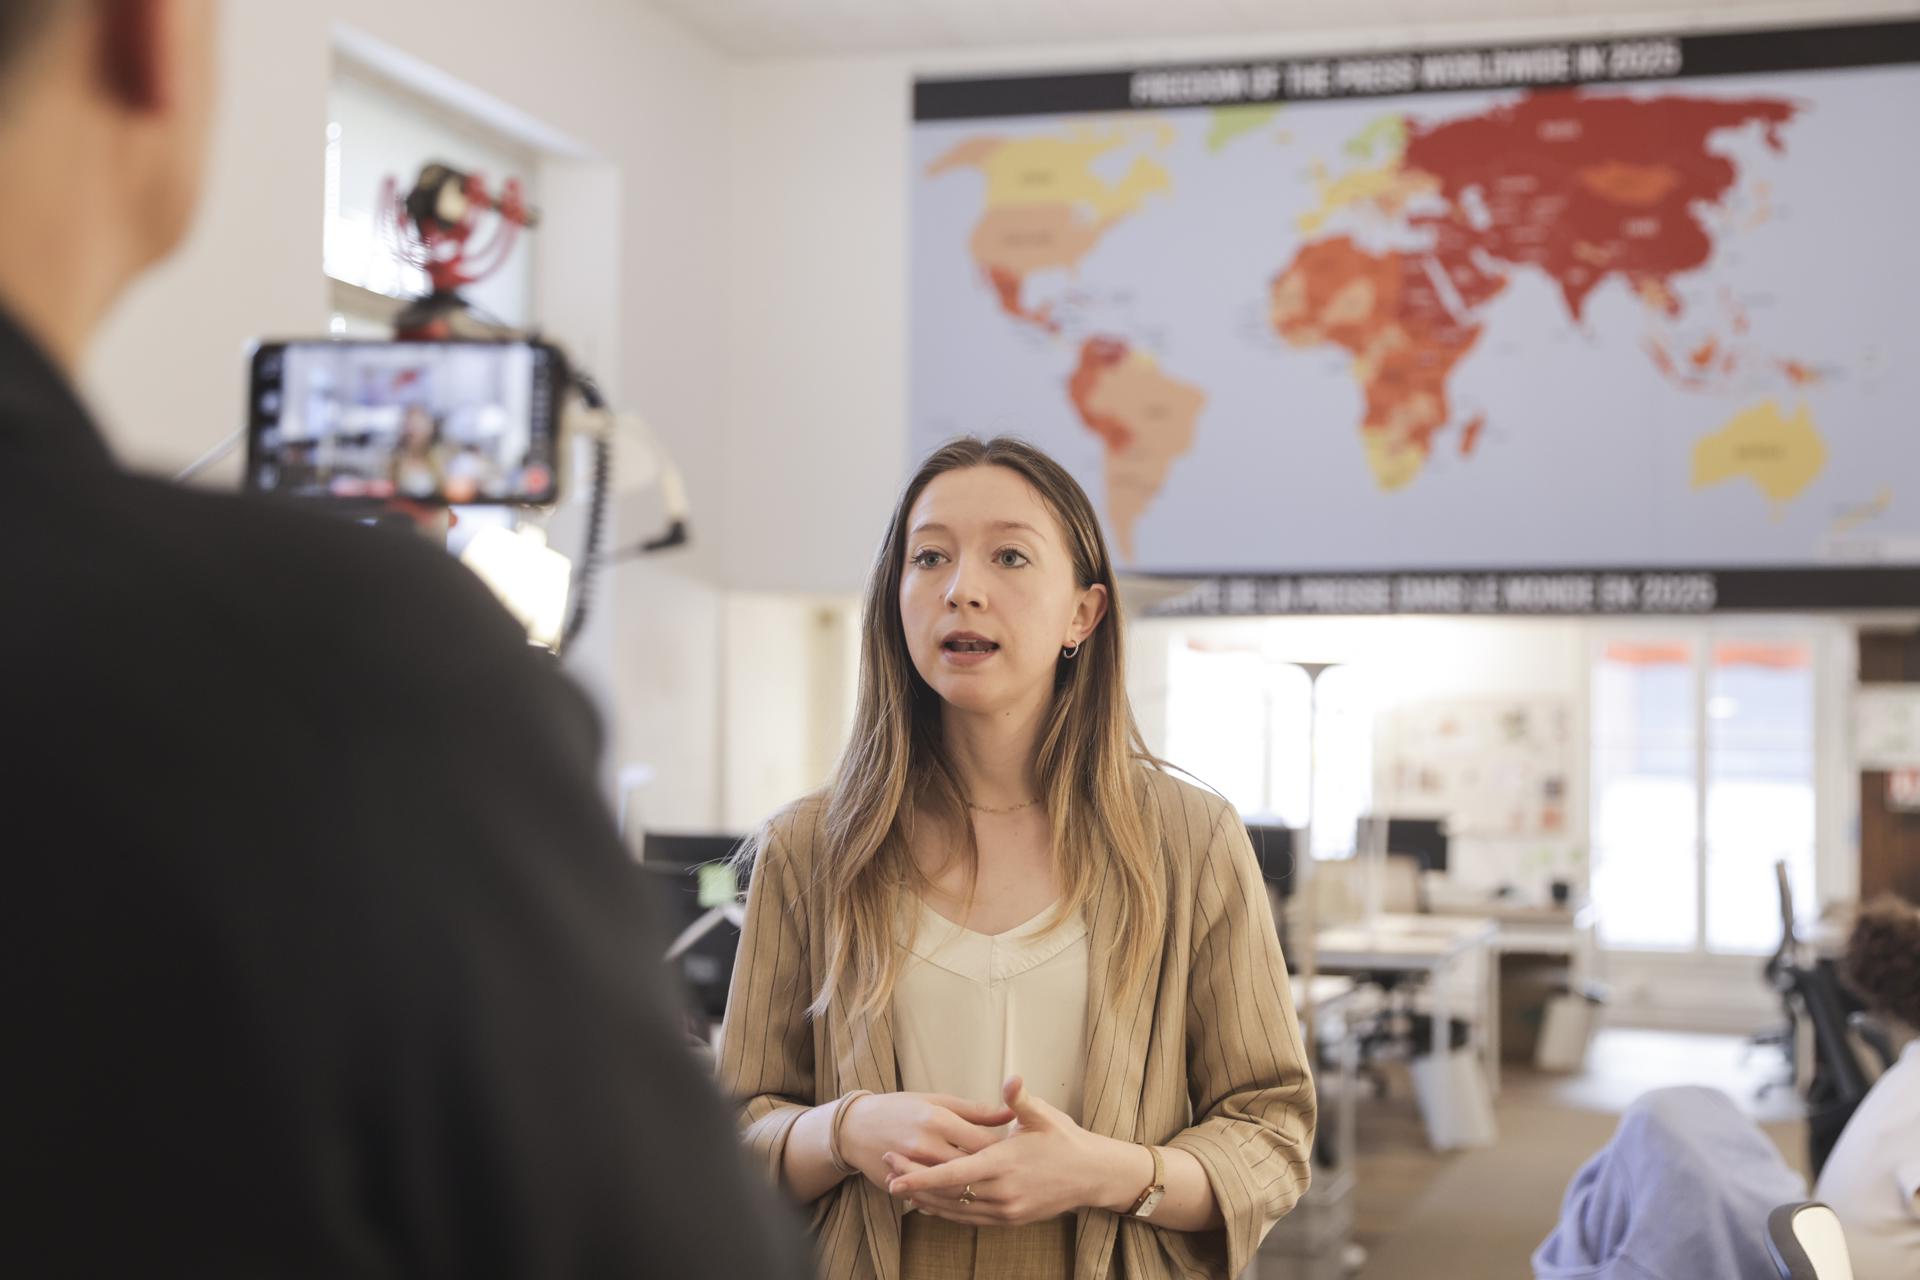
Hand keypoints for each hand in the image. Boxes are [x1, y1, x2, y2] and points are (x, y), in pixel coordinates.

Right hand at [837, 1090, 1014, 1190]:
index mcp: (938, 1120)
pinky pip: (934, 1199)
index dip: (1003, 1150)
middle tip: (1006, 1175)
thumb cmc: (901, 1108)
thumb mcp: (938, 1101)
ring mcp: (913, 1168)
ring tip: (987, 1187)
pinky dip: (950, 1201)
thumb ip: (975, 1111)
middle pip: (970, 1169)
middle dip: (991, 1174)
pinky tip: (962, 1200)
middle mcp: (926, 1145)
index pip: (982, 1142)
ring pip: (954, 1190)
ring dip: (972, 1191)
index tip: (1015, 1152)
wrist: (855, 1127)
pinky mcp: (903, 1184)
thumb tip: (1009, 1114)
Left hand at [883, 1076, 1133, 1226]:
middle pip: (946, 1194)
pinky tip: (929, 1203)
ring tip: (900, 1185)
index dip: (921, 1177)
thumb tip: (1011, 1079)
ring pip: (955, 1210)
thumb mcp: (1043, 1116)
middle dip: (914, 1183)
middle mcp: (1001, 1193)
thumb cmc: (1065, 1140)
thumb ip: (1019, 1099)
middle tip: (887, 1167)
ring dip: (925, 1200)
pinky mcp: (1009, 1220)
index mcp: (1003, 1164)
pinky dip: (946, 1211)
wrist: (1092, 1176)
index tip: (894, 1176)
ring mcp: (1005, 1210)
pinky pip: (969, 1219)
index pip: (953, 1174)